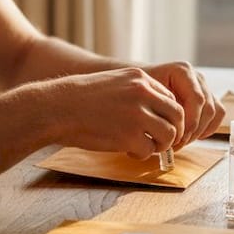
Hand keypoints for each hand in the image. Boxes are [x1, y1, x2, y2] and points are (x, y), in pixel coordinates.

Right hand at [36, 68, 184, 159]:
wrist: (56, 108)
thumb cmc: (81, 99)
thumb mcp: (115, 83)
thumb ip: (138, 93)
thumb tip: (157, 113)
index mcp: (140, 79)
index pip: (171, 99)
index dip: (169, 117)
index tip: (161, 126)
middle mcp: (143, 94)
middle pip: (177, 116)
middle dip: (173, 132)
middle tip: (162, 142)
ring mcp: (137, 114)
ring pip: (169, 135)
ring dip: (160, 145)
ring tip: (145, 147)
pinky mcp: (129, 136)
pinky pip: (149, 150)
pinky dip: (142, 155)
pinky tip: (129, 152)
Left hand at [141, 61, 224, 148]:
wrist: (138, 85)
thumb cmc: (137, 91)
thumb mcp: (143, 96)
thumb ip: (158, 109)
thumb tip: (172, 134)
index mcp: (182, 71)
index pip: (197, 99)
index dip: (190, 122)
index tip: (177, 137)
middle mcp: (196, 77)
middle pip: (207, 108)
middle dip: (193, 130)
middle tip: (176, 144)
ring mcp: (203, 88)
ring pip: (214, 113)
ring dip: (199, 131)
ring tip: (180, 141)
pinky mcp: (207, 99)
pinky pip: (217, 115)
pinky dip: (207, 129)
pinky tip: (190, 136)